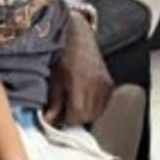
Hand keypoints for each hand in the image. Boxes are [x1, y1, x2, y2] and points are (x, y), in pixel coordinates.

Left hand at [45, 9, 112, 125]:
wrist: (79, 37)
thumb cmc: (63, 55)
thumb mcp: (54, 78)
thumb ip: (54, 101)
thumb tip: (49, 122)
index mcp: (79, 82)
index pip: (77, 114)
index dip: (66, 120)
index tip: (58, 118)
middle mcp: (95, 84)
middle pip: (87, 116)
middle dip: (75, 118)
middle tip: (64, 112)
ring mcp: (105, 84)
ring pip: (97, 113)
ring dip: (85, 114)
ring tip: (74, 105)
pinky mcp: (110, 84)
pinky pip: (103, 106)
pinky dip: (94, 108)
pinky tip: (84, 100)